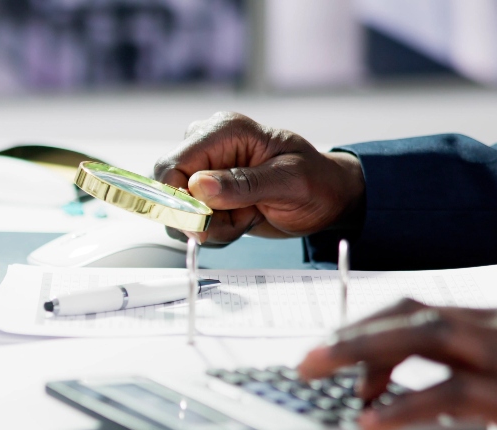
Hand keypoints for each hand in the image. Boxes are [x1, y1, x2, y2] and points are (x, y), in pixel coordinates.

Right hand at [154, 112, 364, 245]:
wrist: (328, 198)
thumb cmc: (316, 182)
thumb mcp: (288, 182)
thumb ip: (243, 184)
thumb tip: (198, 186)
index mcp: (224, 131)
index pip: (173, 165)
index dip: (177, 199)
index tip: (202, 223)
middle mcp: (208, 147)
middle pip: (168, 189)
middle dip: (199, 217)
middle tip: (237, 221)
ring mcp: (205, 171)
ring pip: (179, 211)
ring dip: (211, 226)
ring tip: (247, 217)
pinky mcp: (208, 195)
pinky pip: (193, 221)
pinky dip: (216, 231)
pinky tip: (243, 220)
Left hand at [298, 299, 496, 429]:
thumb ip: (486, 370)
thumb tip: (439, 383)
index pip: (418, 308)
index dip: (369, 326)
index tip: (336, 349)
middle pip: (408, 314)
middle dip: (350, 333)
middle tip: (309, 358)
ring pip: (419, 338)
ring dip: (361, 354)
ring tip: (320, 372)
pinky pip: (448, 394)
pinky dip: (404, 404)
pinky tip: (374, 418)